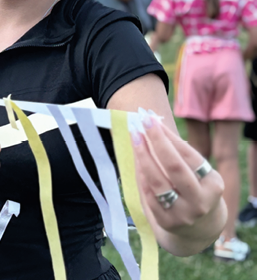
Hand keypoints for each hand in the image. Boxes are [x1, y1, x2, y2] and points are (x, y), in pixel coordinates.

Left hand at [133, 115, 223, 242]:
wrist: (199, 230)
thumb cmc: (196, 192)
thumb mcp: (200, 176)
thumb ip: (181, 156)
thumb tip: (154, 125)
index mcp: (213, 185)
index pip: (189, 156)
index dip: (169, 136)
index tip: (151, 119)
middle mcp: (200, 200)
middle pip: (174, 167)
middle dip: (157, 142)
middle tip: (142, 123)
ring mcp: (183, 213)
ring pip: (157, 181)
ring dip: (143, 156)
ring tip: (135, 138)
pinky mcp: (166, 222)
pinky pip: (148, 194)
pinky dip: (140, 175)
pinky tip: (135, 159)